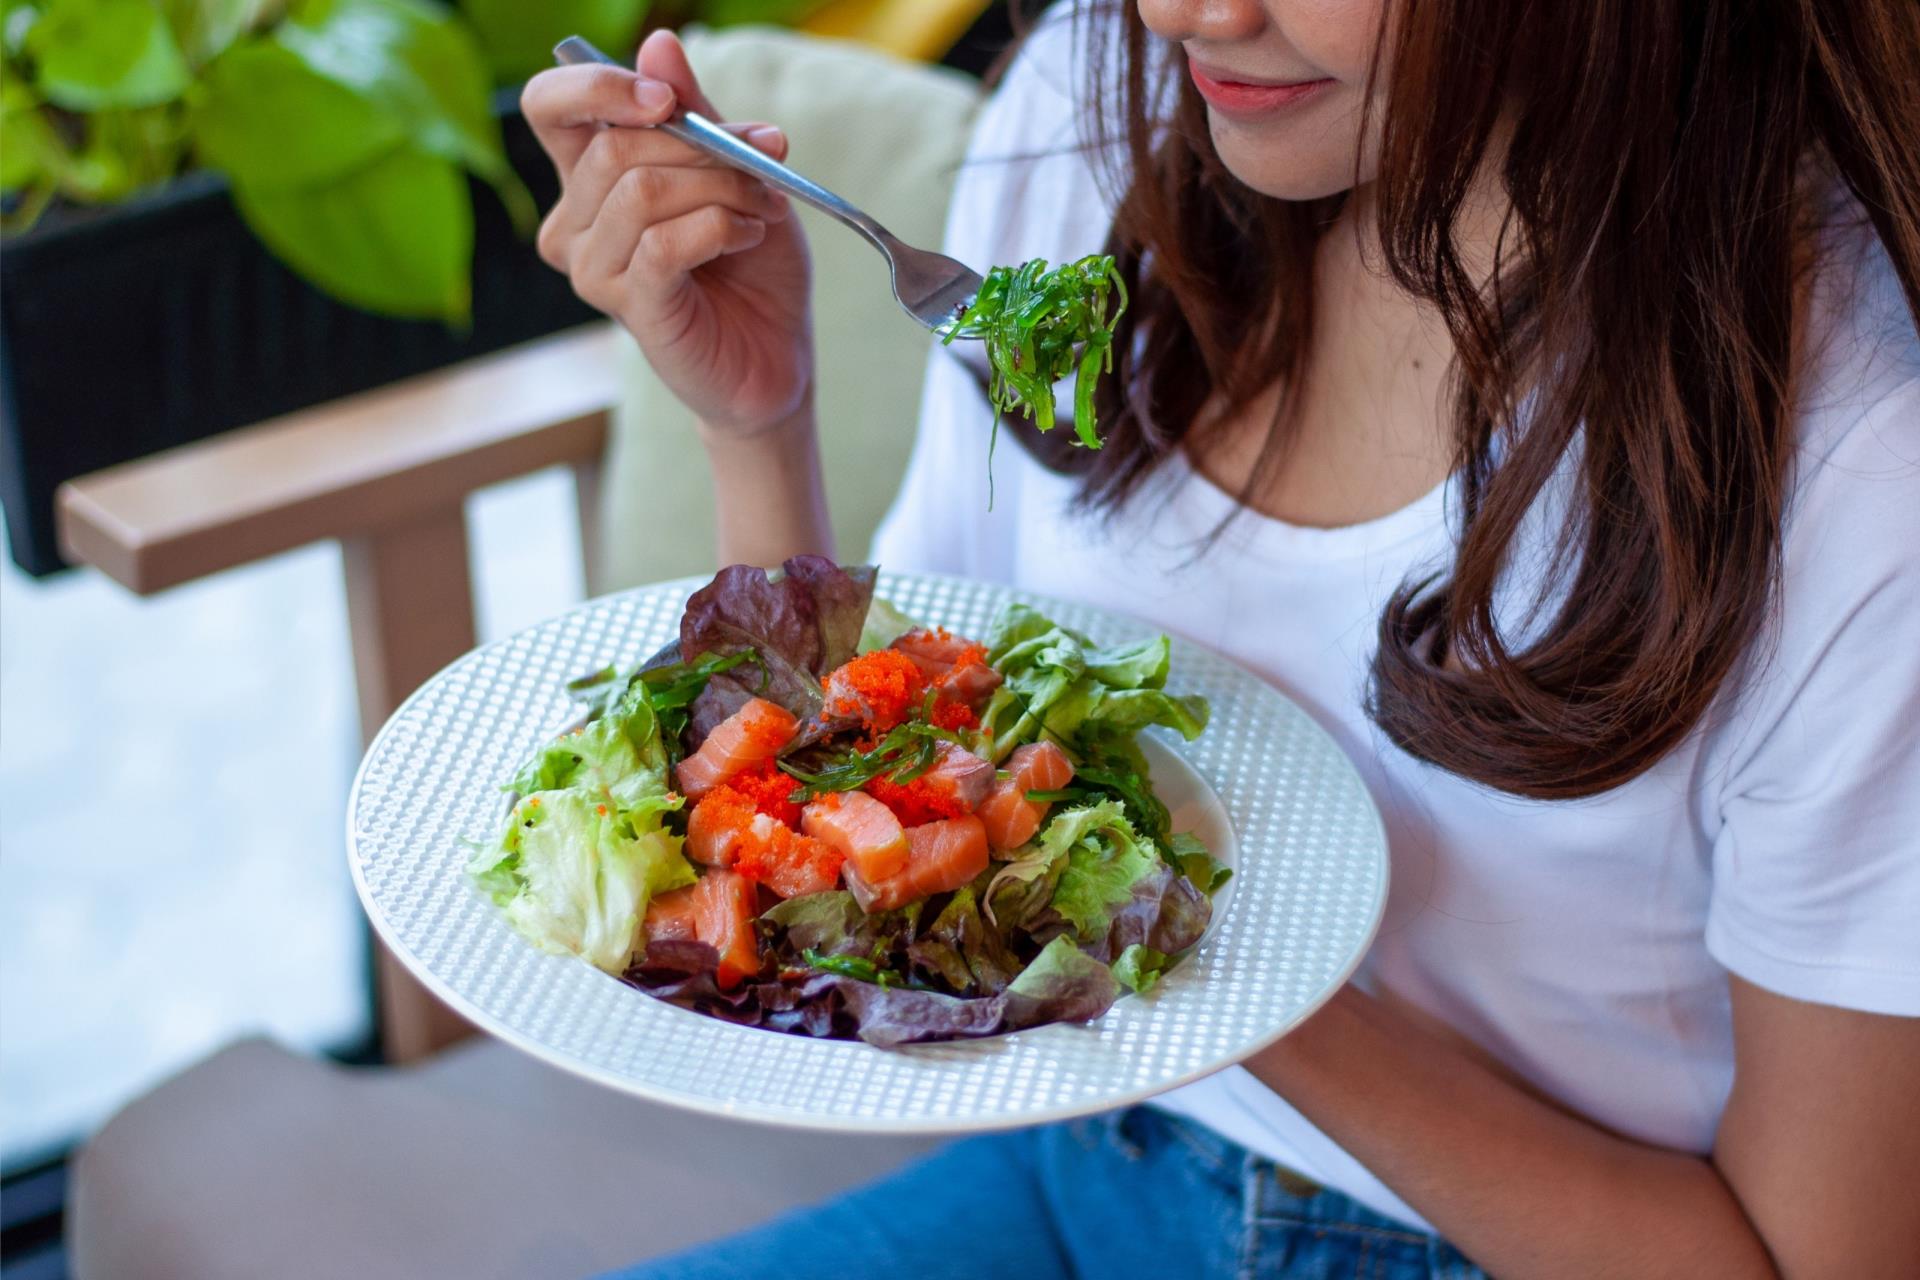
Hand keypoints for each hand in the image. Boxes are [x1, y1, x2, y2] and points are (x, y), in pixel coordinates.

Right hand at [522, 30, 813, 436]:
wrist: (776, 354)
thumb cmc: (751, 267)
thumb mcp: (734, 172)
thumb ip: (696, 113)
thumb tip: (659, 43)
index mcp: (590, 178)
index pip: (550, 106)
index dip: (600, 87)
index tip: (670, 99)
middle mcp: (577, 223)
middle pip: (615, 148)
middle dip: (702, 146)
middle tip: (760, 165)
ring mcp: (595, 269)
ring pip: (641, 191)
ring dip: (720, 189)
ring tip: (759, 210)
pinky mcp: (629, 306)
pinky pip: (663, 242)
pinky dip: (719, 227)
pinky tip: (747, 238)